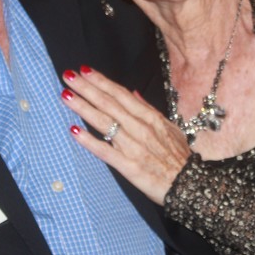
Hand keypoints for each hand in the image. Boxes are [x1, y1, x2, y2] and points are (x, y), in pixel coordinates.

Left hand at [61, 66, 190, 204]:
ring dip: (83, 107)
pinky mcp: (128, 166)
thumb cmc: (179, 156)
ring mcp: (133, 146)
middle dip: (86, 88)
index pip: (120, 94)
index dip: (101, 81)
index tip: (85, 70)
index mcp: (149, 117)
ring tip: (66, 95)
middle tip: (68, 76)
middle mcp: (140, 128)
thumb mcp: (169, 127)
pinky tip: (74, 131)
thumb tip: (133, 92)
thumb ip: (148, 109)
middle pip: (108, 103)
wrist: (189, 184)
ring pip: (104, 122)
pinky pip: (105, 150)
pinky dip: (89, 140)